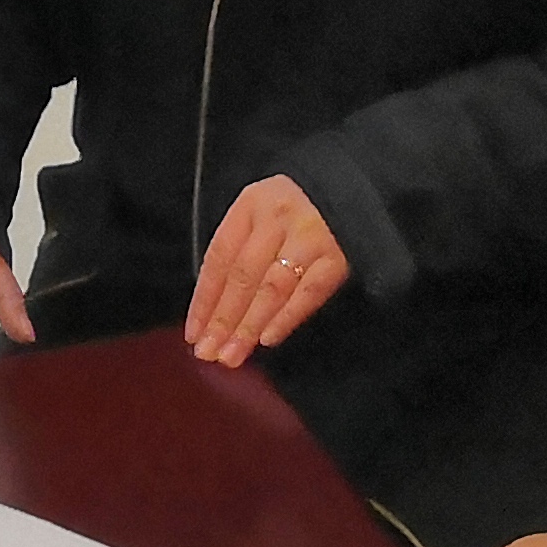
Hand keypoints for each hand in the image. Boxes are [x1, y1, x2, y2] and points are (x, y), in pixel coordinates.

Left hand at [185, 173, 346, 366]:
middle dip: (223, 319)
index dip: (204, 299)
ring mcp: (310, 237)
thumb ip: (240, 251)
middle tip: (208, 352)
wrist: (353, 190)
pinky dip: (287, 317)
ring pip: (273, 287)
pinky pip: (309, 293)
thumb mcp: (262, 213)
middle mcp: (278, 219)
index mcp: (251, 205)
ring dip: (249, 326)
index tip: (193, 333)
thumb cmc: (296, 209)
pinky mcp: (337, 257)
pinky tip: (267, 339)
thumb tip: (213, 311)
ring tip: (232, 355)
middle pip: (243, 275)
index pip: (220, 258)